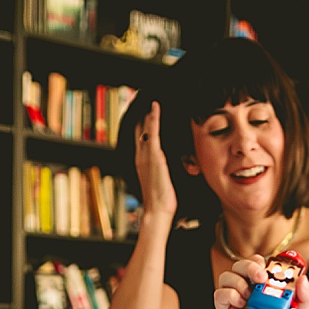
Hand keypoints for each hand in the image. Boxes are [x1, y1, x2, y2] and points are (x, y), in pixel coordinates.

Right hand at [134, 101, 177, 220]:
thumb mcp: (162, 181)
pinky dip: (153, 117)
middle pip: (138, 129)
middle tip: (143, 98)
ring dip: (146, 112)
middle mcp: (140, 157)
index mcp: (142, 163)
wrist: (157, 211)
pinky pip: (151, 132)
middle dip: (140, 114)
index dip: (141, 124)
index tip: (144, 112)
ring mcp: (145, 156)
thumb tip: (170, 164)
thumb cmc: (162, 201)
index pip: (140, 138)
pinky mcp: (153, 156)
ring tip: (148, 97)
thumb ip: (163, 170)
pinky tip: (155, 106)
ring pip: (143, 128)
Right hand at [213, 256, 308, 308]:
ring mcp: (235, 297)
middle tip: (261, 277)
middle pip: (242, 264)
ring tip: (251, 297)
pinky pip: (220, 293)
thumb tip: (303, 279)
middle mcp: (248, 287)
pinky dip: (231, 295)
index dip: (265, 261)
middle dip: (251, 266)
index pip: (260, 262)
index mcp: (265, 284)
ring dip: (240, 282)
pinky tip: (242, 305)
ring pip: (228, 275)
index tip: (274, 268)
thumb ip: (308, 297)